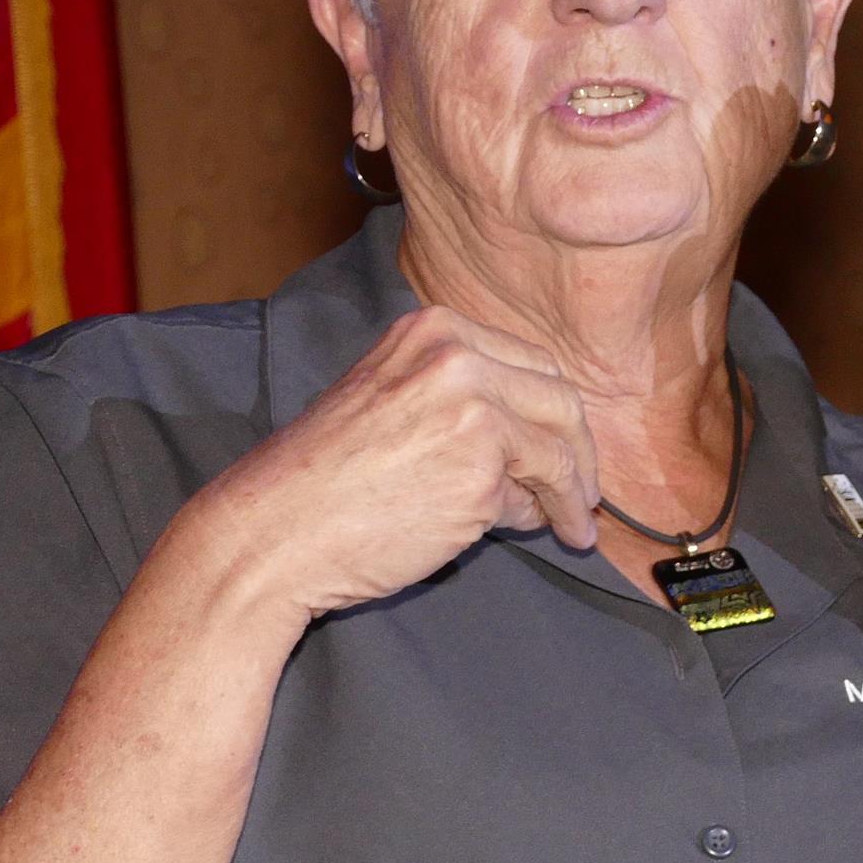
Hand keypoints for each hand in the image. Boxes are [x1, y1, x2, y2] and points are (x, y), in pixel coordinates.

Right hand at [186, 305, 599, 621]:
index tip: (568, 442)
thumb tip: (536, 431)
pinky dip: (533, 518)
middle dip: (581, 451)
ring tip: (573, 525)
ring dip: (571, 494)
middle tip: (586, 492)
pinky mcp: (481, 477)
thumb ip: (456, 393)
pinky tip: (526, 532)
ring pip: (557, 451)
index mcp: (435, 330)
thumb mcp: (388, 393)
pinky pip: (531, 499)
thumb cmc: (324, 476)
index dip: (557, 410)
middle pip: (560, 400)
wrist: (276, 528)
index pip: (532, 363)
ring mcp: (473, 415)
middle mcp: (458, 360)